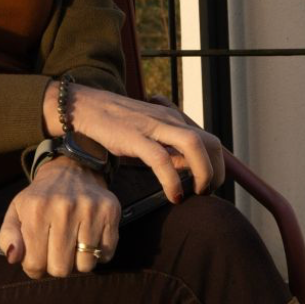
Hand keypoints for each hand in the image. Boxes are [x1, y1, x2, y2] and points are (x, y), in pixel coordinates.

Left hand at [0, 157, 120, 278]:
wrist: (71, 169)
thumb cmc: (42, 197)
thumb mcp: (17, 211)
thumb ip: (7, 236)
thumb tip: (13, 257)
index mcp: (36, 209)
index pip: (35, 264)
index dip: (35, 266)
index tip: (38, 255)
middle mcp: (63, 208)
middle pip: (61, 269)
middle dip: (56, 265)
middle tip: (56, 249)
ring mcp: (89, 209)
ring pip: (85, 265)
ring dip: (79, 260)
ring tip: (73, 242)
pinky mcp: (110, 211)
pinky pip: (106, 254)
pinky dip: (98, 253)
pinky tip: (89, 236)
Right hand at [42, 81, 224, 202]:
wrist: (86, 107)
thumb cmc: (116, 124)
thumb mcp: (148, 133)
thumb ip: (168, 147)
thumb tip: (187, 168)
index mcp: (174, 120)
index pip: (211, 142)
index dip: (218, 167)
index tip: (209, 186)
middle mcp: (169, 120)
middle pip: (210, 143)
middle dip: (216, 172)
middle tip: (206, 193)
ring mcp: (153, 127)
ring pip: (194, 145)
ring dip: (203, 173)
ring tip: (196, 193)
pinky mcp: (135, 137)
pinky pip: (162, 159)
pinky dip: (172, 181)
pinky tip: (172, 196)